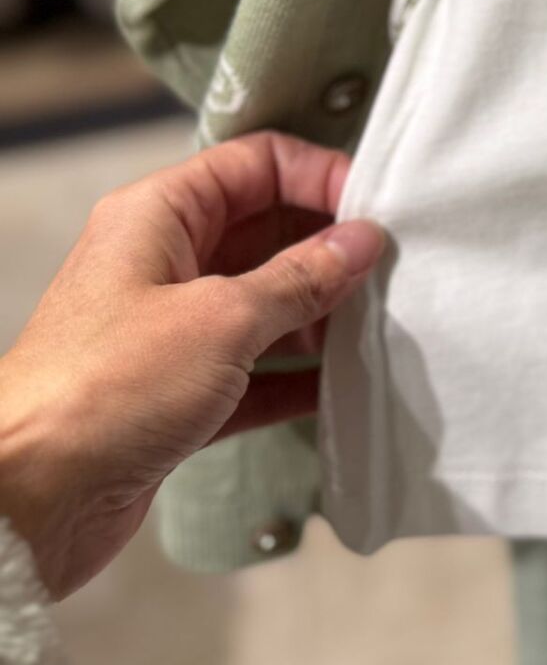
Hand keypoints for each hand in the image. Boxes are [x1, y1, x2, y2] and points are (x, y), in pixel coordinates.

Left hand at [0, 131, 385, 598]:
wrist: (28, 499)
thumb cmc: (107, 388)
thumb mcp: (222, 318)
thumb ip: (301, 278)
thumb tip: (361, 241)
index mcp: (158, 216)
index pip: (257, 164)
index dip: (320, 176)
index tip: (376, 211)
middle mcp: (162, 262)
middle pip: (266, 230)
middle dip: (329, 248)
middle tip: (392, 272)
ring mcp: (170, 330)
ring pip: (265, 302)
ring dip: (320, 314)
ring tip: (377, 328)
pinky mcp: (177, 394)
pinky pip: (253, 370)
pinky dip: (296, 376)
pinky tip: (343, 386)